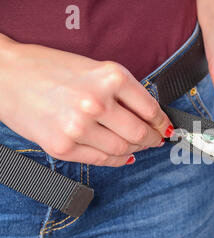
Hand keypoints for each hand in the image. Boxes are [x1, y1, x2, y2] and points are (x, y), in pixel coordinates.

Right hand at [0, 35, 172, 166]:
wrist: (6, 76)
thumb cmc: (51, 69)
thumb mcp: (95, 69)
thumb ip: (124, 92)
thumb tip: (151, 117)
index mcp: (110, 77)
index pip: (151, 109)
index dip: (163, 122)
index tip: (167, 127)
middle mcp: (97, 102)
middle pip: (141, 134)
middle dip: (154, 139)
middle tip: (157, 140)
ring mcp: (79, 127)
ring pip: (124, 150)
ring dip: (137, 151)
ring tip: (138, 147)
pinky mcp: (64, 147)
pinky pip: (103, 160)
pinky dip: (118, 159)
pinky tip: (123, 155)